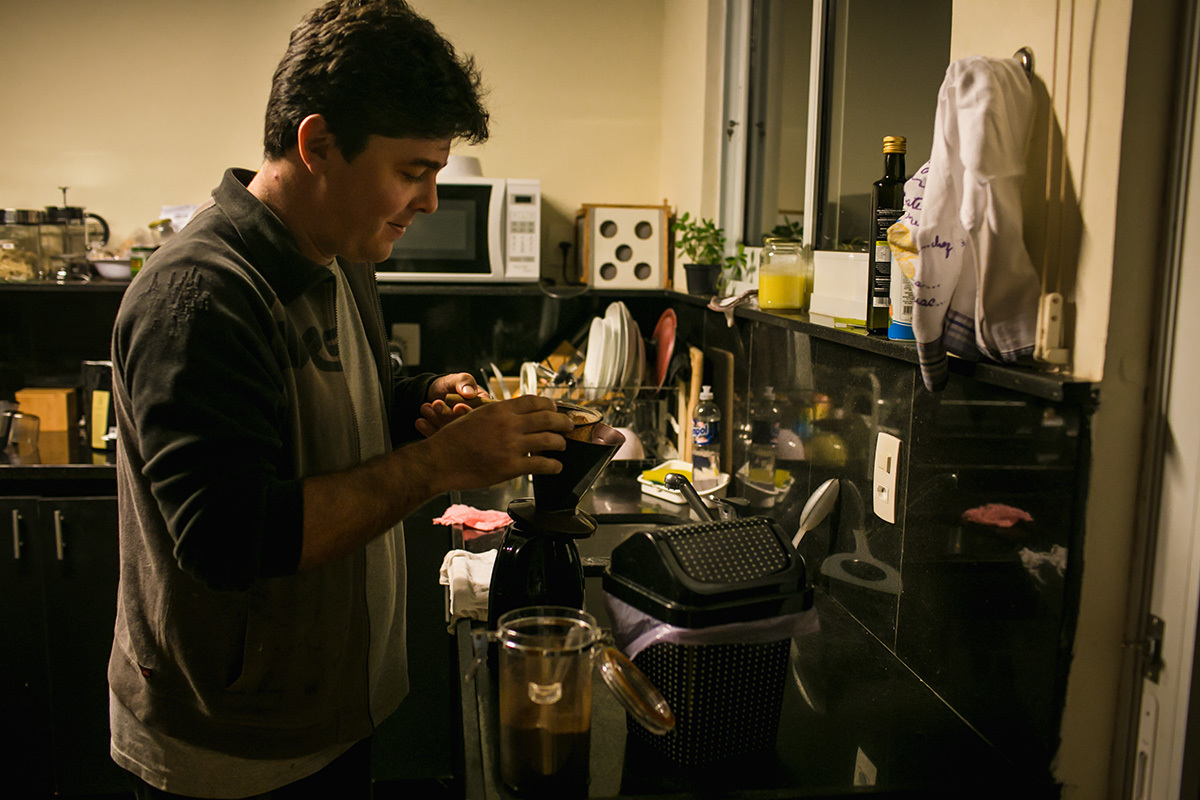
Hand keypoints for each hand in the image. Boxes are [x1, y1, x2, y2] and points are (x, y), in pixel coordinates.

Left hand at [417, 372, 490, 436]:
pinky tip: (420, 422)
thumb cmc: (450, 385)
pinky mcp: (448, 439)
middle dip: (449, 414)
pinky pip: (440, 437)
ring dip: (437, 419)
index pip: (481, 413)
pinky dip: (429, 430)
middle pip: (465, 424)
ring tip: (425, 406)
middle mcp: (474, 421)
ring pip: (451, 431)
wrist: (434, 393)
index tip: (457, 406)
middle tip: (436, 404)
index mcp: (483, 407)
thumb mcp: (458, 379)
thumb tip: (470, 392)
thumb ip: (465, 382)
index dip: (469, 412)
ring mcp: (460, 432)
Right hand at [419, 394, 574, 489]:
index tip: (556, 408)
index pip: (534, 401)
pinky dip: (554, 465)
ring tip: (563, 446)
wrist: (439, 460)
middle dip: (564, 422)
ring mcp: (511, 446)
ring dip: (561, 443)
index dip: (550, 404)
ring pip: (549, 440)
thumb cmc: (453, 440)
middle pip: (548, 418)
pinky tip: (556, 466)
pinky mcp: (511, 467)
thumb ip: (498, 415)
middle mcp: (509, 424)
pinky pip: (541, 464)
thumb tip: (517, 416)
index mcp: (500, 409)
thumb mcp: (476, 416)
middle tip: (569, 425)